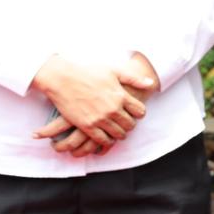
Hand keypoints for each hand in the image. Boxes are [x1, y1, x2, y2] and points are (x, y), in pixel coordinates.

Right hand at [41, 54, 161, 156]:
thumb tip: (151, 83)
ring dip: (120, 134)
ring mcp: (100, 118)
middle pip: (131, 125)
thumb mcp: (114, 71)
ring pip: (119, 134)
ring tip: (117, 131)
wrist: (62, 78)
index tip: (134, 112)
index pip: (140, 112)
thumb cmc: (88, 72)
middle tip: (125, 123)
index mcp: (121, 96)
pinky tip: (106, 138)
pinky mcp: (87, 126)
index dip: (139, 113)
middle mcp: (113, 109)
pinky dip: (107, 141)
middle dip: (130, 124)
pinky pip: (103, 140)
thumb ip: (133, 79)